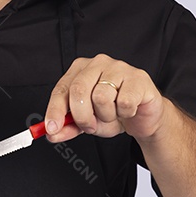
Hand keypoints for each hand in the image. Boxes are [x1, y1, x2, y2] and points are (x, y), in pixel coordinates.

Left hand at [43, 54, 166, 141]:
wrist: (144, 116)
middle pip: (79, 90)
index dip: (55, 110)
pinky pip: (124, 102)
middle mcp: (98, 63)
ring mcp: (119, 67)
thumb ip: (68, 127)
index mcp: (80, 70)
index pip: (62, 89)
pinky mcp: (138, 78)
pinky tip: (128, 110)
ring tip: (114, 114)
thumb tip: (52, 133)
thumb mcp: (87, 122)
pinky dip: (125, 114)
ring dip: (107, 116)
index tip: (51, 128)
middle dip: (82, 116)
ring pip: (101, 97)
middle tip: (91, 126)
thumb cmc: (114, 112)